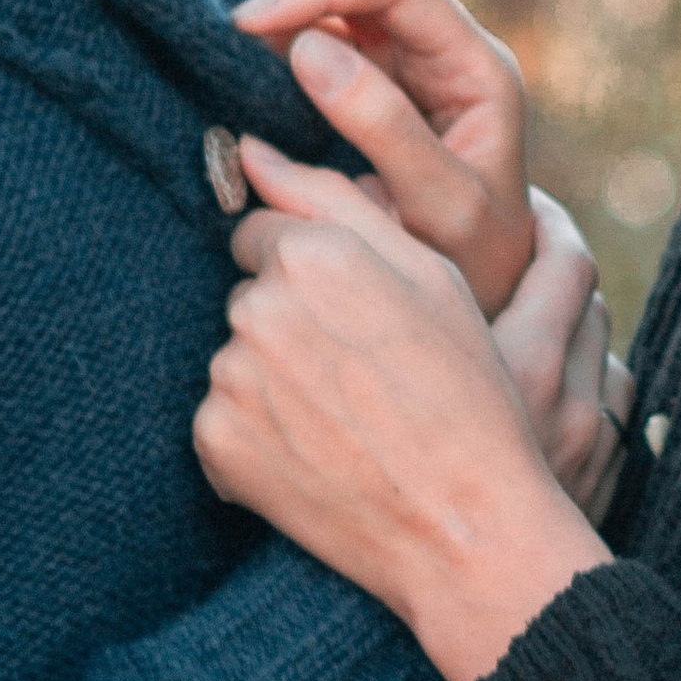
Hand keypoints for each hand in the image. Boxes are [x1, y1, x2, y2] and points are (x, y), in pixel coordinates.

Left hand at [193, 138, 606, 680]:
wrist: (464, 528)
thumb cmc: (465, 393)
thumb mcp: (430, 277)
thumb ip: (334, 199)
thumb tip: (250, 151)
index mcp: (313, 254)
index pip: (263, 232)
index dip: (315, 272)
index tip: (356, 316)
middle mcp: (259, 308)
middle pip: (249, 293)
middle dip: (291, 322)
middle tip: (361, 376)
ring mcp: (231, 379)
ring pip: (237, 356)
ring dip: (274, 379)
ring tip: (345, 420)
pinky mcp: (215, 443)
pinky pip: (222, 420)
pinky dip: (258, 437)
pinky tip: (317, 457)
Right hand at [234, 0, 532, 312]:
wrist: (486, 291)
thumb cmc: (473, 261)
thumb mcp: (438, 208)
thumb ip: (382, 127)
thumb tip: (309, 46)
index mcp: (476, 65)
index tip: (250, 23)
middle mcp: (446, 47)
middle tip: (240, 38)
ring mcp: (411, 59)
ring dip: (289, 5)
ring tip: (246, 56)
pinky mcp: (377, 79)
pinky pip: (324, 26)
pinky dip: (285, 34)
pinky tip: (257, 70)